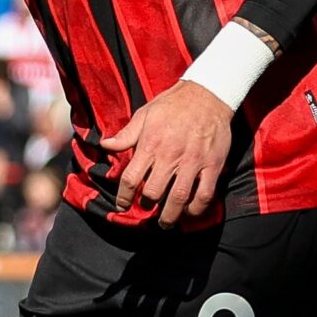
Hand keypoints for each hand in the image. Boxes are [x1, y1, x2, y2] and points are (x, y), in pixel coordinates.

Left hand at [101, 82, 231, 226]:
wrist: (208, 94)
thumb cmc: (173, 104)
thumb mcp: (144, 115)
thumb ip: (126, 135)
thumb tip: (104, 145)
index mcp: (150, 145)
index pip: (130, 179)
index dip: (123, 197)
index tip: (122, 205)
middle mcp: (170, 156)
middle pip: (153, 192)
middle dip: (147, 206)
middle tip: (147, 209)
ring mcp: (192, 162)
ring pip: (178, 198)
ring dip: (170, 216)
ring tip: (166, 222)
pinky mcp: (212, 165)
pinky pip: (204, 194)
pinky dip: (196, 208)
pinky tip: (190, 212)